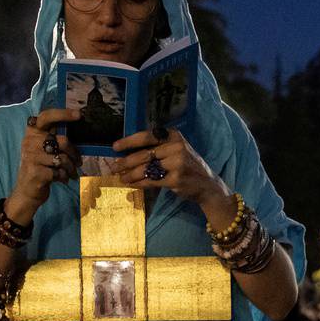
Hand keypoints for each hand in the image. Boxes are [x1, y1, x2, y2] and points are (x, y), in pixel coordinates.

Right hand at [6, 108, 82, 224]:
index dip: (63, 113)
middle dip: (74, 153)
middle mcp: (29, 142)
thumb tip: (79, 128)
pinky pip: (59, 172)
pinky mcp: (36, 172)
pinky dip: (64, 177)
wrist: (27, 192)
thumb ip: (55, 138)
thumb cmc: (40, 167)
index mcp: (32, 133)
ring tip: (71, 173)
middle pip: (62, 141)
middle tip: (78, 162)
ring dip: (71, 168)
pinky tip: (61, 179)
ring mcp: (31, 157)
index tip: (79, 114)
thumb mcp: (44, 150)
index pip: (46, 116)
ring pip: (63, 159)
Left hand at [111, 128, 227, 212]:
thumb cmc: (186, 166)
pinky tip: (132, 184)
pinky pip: (151, 181)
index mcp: (174, 135)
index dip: (129, 141)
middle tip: (114, 167)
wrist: (206, 184)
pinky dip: (139, 183)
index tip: (115, 147)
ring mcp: (177, 163)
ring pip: (146, 169)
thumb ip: (157, 148)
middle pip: (144, 154)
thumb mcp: (175, 150)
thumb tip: (127, 152)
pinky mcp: (175, 179)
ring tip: (121, 177)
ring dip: (130, 174)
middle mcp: (176, 147)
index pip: (147, 136)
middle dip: (126, 161)